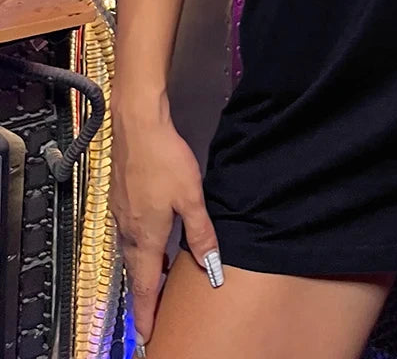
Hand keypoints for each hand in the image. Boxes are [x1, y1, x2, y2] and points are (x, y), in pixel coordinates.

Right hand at [109, 94, 224, 351]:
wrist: (138, 127)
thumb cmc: (165, 161)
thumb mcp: (191, 198)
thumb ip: (200, 232)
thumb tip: (210, 264)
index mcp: (146, 236)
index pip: (144, 285)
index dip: (146, 312)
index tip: (146, 335)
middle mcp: (128, 230)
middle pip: (135, 271)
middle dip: (144, 294)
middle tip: (152, 313)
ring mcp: (122, 214)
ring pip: (131, 252)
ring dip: (142, 270)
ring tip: (156, 281)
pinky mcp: (121, 198)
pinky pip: (129, 234)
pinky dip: (139, 248)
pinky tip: (150, 240)